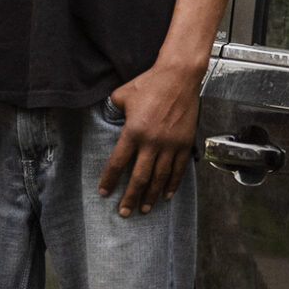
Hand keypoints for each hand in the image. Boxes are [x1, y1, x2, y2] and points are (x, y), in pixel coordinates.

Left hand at [97, 58, 202, 215]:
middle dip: (130, 197)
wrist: (179, 76)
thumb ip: (112, 110)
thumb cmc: (150, 83)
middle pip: (139, 177)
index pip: (117, 162)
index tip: (104, 192)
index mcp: (133, 131)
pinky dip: (173, 184)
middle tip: (124, 212)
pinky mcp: (184, 143)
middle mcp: (152, 142)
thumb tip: (106, 118)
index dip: (109, 179)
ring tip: (145, 209)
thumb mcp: (122, 94)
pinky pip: (179, 169)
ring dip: (151, 195)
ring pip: (160, 177)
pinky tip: (167, 194)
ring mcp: (170, 144)